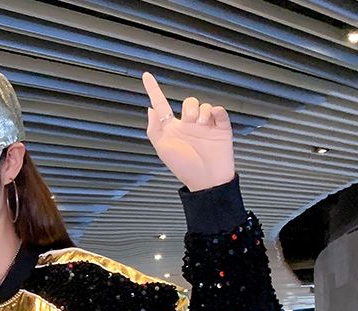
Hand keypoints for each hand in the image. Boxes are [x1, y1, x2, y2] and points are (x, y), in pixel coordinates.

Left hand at [141, 71, 234, 191]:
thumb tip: (150, 109)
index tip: (146, 75)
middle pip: (188, 101)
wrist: (206, 179)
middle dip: (189, 107)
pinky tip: (212, 121)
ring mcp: (205, 125)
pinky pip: (218, 110)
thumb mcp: (163, 149)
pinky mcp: (220, 126)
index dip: (154, 90)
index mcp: (173, 128)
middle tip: (189, 121)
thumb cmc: (183, 166)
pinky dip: (215, 112)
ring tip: (201, 126)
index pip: (162, 105)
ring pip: (203, 105)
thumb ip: (155, 129)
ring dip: (200, 112)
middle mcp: (188, 124)